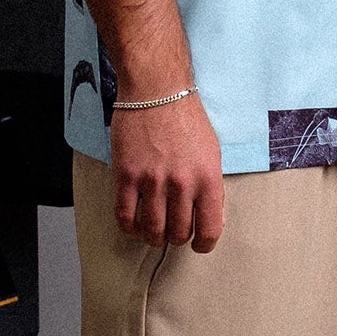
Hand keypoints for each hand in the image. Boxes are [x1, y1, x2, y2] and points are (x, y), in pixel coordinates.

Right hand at [112, 95, 225, 250]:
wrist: (157, 90)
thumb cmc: (186, 118)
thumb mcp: (211, 153)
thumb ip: (210, 186)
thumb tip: (209, 216)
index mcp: (208, 179)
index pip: (209, 229)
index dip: (204, 245)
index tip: (198, 245)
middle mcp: (182, 184)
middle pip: (178, 232)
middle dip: (175, 238)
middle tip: (172, 232)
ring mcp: (153, 181)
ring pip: (152, 229)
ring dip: (152, 236)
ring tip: (152, 231)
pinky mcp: (127, 175)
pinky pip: (125, 215)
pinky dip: (128, 226)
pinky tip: (132, 224)